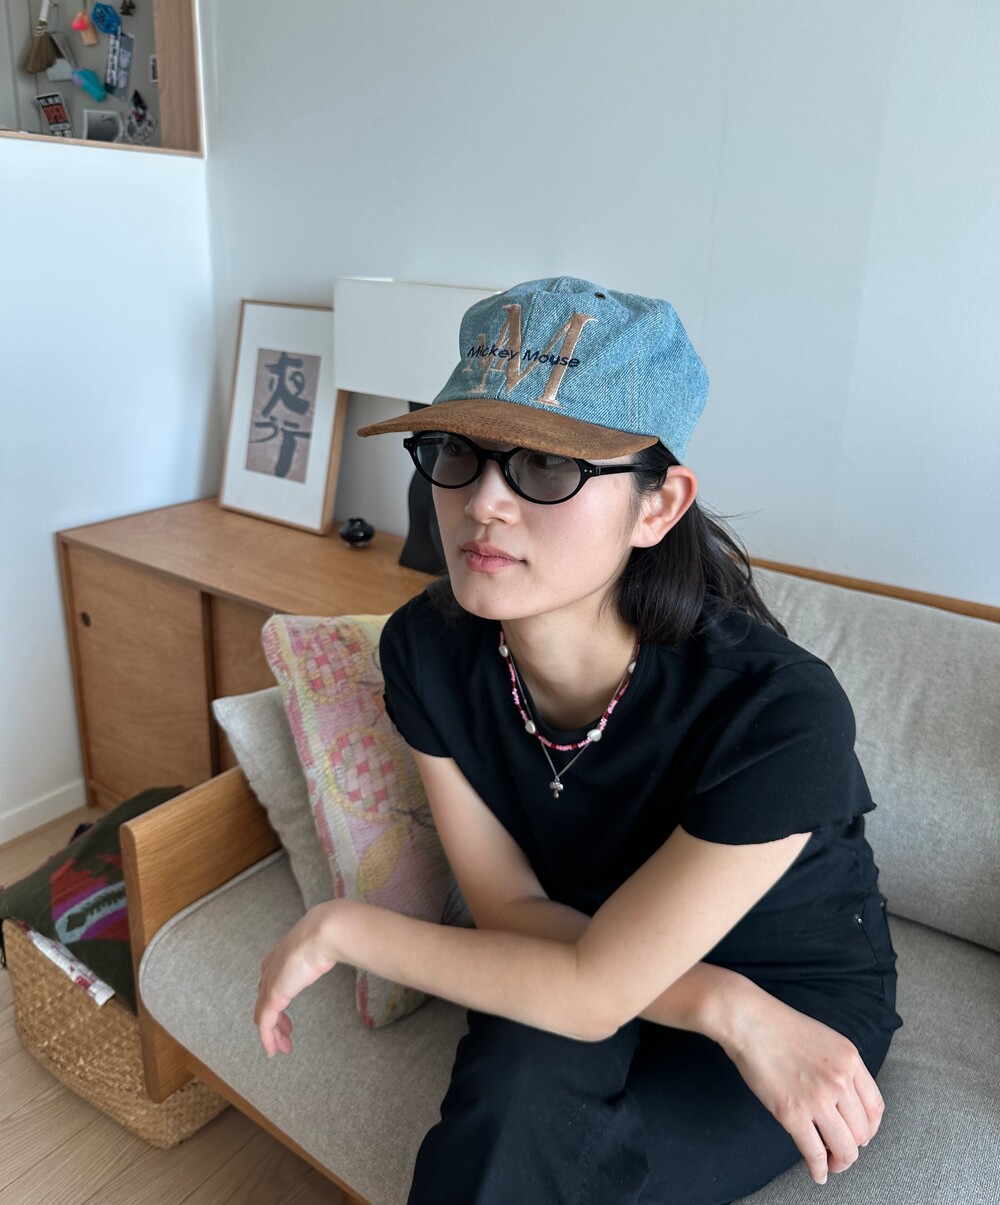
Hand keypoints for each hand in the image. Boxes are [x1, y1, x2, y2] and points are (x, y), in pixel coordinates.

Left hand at [254, 904, 338, 1056]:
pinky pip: (265, 1026)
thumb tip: (339, 946)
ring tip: (283, 1048)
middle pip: (264, 1002)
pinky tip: (274, 1051)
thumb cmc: (326, 935)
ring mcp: (269, 985)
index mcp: (277, 958)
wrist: (321, 934)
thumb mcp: (320, 945)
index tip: (286, 1014)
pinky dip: (268, 1040)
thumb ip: (321, 952)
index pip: (269, 985)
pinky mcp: (272, 998)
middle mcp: (269, 972)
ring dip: (273, 1035)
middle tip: (286, 1035)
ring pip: (264, 1017)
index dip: (276, 1000)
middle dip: (274, 1022)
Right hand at [719, 985, 884, 1184]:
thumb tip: (844, 1102)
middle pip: (862, 1132)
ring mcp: (818, 1098)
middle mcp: (840, 1080)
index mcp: (850, 1059)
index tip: (860, 1135)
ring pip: (845, 1148)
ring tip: (831, 1164)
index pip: (876, 1107)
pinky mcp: (793, 1113)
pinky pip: (815, 1153)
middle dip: (853, 1147)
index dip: (870, 1128)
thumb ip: (840, 1067)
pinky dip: (819, 1170)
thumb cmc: (779, 1026)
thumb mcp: (824, 1039)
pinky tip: (817, 1173)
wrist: (749, 1021)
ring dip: (840, 1163)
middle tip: (841, 1151)